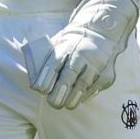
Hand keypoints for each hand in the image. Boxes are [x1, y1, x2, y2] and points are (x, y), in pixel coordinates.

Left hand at [23, 0, 137, 109]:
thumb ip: (48, 59)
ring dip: (73, 96)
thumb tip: (33, 81)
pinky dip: (86, 95)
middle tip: (53, 103)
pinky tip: (79, 99)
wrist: (100, 33)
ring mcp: (96, 64)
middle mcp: (82, 54)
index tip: (41, 89)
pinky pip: (95, 87)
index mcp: (66, 46)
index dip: (47, 76)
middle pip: (70, 73)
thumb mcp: (60, 43)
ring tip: (66, 105)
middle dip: (60, 90)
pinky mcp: (106, 73)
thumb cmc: (73, 44)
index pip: (55, 61)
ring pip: (84, 83)